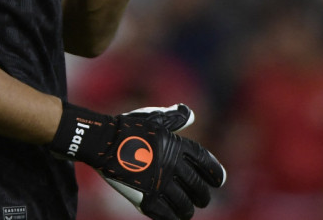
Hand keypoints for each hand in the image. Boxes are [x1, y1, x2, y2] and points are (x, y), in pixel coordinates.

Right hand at [51, 103, 225, 219]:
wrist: (103, 142)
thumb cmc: (129, 127)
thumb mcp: (155, 118)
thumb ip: (175, 118)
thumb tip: (191, 114)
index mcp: (177, 146)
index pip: (205, 162)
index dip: (215, 173)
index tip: (219, 181)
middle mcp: (172, 166)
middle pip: (197, 186)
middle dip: (203, 196)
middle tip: (203, 200)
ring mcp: (159, 183)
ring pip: (183, 204)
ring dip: (188, 210)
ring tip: (188, 212)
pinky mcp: (145, 198)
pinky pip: (165, 214)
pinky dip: (172, 218)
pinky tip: (174, 218)